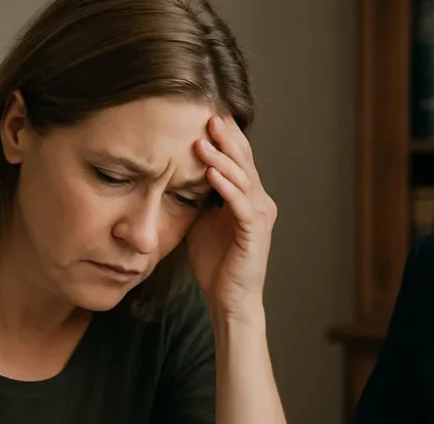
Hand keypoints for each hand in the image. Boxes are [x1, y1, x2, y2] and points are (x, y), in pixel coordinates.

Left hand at [186, 114, 275, 321]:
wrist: (229, 300)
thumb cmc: (215, 264)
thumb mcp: (201, 222)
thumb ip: (196, 197)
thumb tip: (174, 173)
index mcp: (247, 198)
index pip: (238, 160)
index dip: (225, 138)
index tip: (204, 115)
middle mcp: (259, 202)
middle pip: (244, 162)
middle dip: (227, 138)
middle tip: (209, 114)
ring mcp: (259, 217)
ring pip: (243, 179)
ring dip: (222, 159)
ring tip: (203, 140)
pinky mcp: (254, 233)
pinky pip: (241, 204)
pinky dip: (227, 187)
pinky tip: (210, 173)